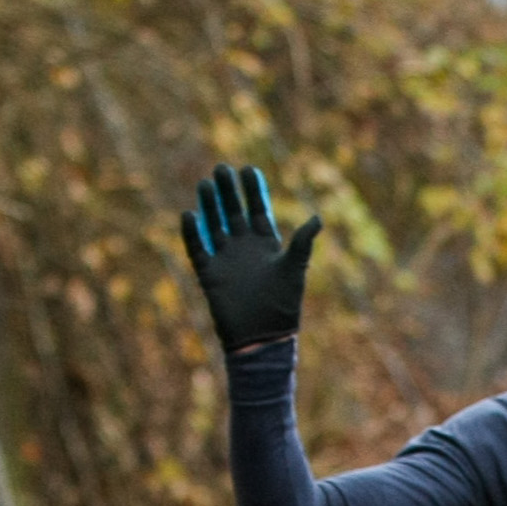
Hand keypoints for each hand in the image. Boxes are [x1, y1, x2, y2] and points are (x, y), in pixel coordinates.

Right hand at [178, 163, 320, 352]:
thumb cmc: (283, 305)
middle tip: (222, 168)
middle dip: (228, 192)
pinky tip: (188, 214)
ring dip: (210, 206)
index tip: (248, 169)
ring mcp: (225, 259)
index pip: (258, 210)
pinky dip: (192, 233)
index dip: (253, 191)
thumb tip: (318, 218)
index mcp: (266, 245)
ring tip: (205, 184)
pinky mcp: (209, 274)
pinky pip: (197, 249)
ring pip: (214, 225)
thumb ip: (302, 243)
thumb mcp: (294, 270)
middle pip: (233, 212)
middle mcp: (244, 248)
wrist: (262, 337)